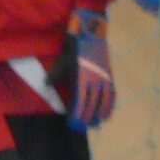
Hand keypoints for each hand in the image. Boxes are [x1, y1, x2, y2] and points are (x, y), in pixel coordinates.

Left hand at [63, 11, 115, 129]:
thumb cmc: (74, 47)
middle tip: (84, 127)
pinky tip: (108, 111)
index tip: (73, 123)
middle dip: (88, 117)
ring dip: (101, 112)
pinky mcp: (110, 74)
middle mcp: (95, 80)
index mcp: (82, 78)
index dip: (77, 113)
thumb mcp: (62, 61)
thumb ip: (55, 75)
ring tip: (98, 123)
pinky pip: (112, 93)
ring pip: (104, 100)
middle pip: (92, 103)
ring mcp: (104, 78)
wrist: (90, 32)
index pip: (80, 101)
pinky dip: (110, 103)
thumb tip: (47, 85)